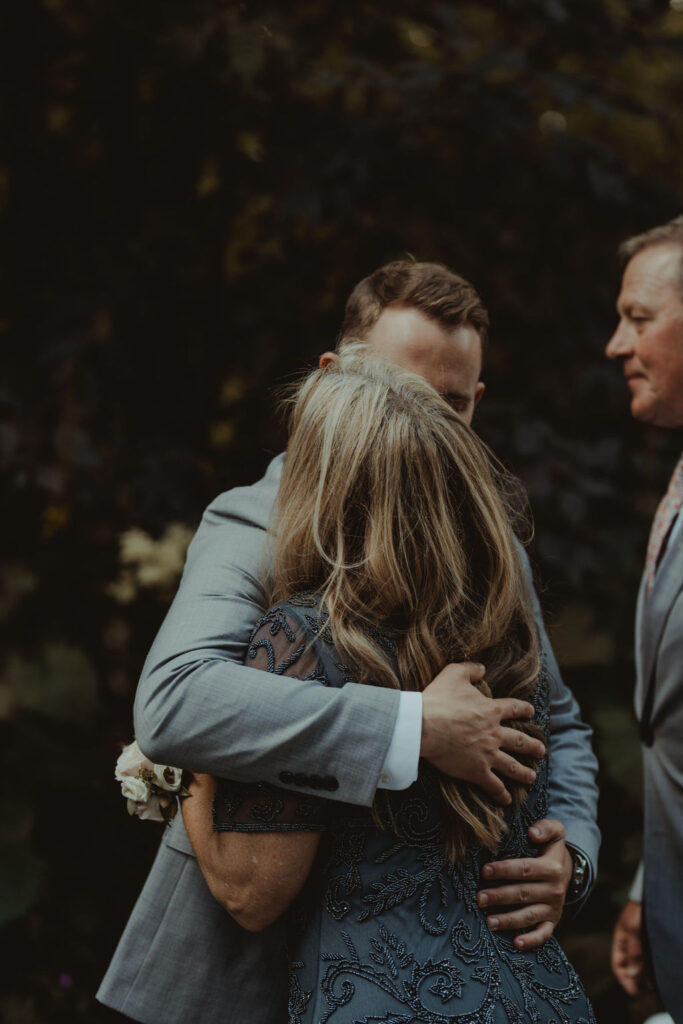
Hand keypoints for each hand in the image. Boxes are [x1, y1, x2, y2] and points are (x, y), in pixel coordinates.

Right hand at [420, 662, 543, 805]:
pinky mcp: (476, 770)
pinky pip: (493, 785)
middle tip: (541, 750)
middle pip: (519, 741)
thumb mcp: (453, 674)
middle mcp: (494, 733)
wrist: (424, 726)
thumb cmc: (437, 699)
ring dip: (524, 772)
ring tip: (533, 776)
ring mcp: (487, 753)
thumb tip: (482, 668)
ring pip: (512, 765)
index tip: (531, 712)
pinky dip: (501, 794)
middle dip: (532, 746)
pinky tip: (507, 800)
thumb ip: (470, 669)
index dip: (523, 709)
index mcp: (490, 710)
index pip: (513, 709)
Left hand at [477, 818, 572, 948]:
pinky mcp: (552, 921)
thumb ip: (546, 828)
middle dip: (499, 897)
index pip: (524, 869)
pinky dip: (531, 940)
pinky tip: (516, 944)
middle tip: (478, 898)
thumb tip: (532, 833)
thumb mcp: (555, 831)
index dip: (504, 870)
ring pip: (529, 916)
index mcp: (552, 867)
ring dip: (509, 920)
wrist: (568, 869)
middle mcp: (554, 890)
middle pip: (522, 894)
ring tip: (489, 922)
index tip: (484, 871)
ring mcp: (553, 908)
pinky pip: (543, 934)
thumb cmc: (551, 848)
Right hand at [612, 900, 646, 995]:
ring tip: (654, 985)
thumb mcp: (633, 931)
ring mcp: (641, 943)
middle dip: (636, 980)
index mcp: (620, 940)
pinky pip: (650, 959)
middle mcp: (630, 944)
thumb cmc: (639, 911)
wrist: (653, 896)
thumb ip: (633, 952)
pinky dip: (653, 968)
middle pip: (630, 968)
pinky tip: (659, 973)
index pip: (618, 964)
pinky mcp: (652, 943)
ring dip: (646, 976)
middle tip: (645, 992)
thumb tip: (632, 974)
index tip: (633, 992)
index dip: (624, 979)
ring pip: (641, 965)